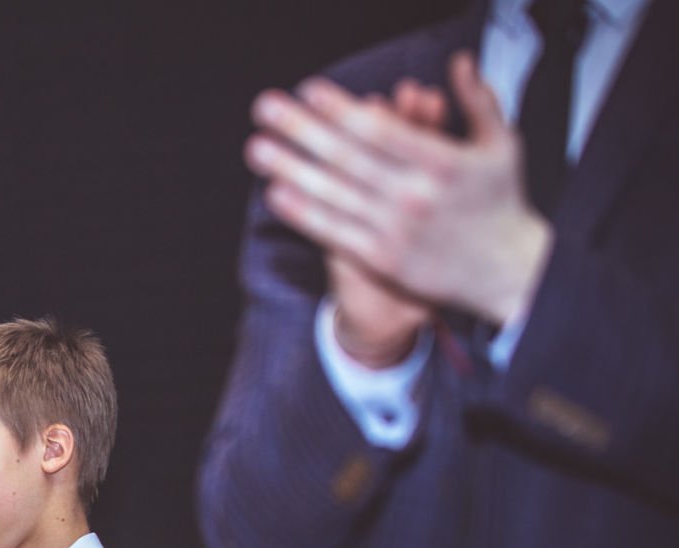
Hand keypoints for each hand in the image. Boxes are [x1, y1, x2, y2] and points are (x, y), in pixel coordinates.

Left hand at [247, 52, 551, 326]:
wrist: (506, 271)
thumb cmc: (500, 202)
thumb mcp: (501, 146)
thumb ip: (478, 101)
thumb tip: (459, 61)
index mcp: (443, 162)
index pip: (381, 130)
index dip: (341, 109)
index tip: (309, 89)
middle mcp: (415, 195)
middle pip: (347, 156)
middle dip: (301, 129)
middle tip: (264, 107)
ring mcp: (395, 230)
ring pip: (333, 194)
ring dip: (290, 168)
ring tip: (256, 146)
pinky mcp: (383, 259)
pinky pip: (335, 232)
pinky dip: (304, 214)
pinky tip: (276, 194)